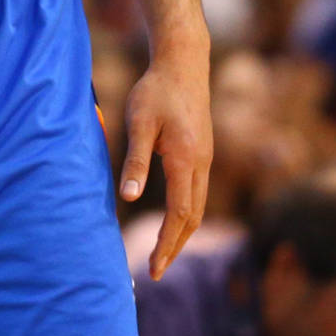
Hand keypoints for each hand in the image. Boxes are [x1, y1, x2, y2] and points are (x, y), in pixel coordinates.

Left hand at [119, 43, 212, 281]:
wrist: (184, 64)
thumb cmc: (155, 90)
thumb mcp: (139, 122)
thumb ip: (136, 160)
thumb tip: (129, 198)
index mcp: (186, 160)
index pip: (179, 214)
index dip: (166, 244)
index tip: (153, 267)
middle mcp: (202, 165)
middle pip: (192, 218)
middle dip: (174, 247)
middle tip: (156, 271)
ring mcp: (206, 160)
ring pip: (198, 208)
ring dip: (181, 233)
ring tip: (162, 253)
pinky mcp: (203, 154)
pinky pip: (197, 194)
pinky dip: (186, 215)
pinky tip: (172, 222)